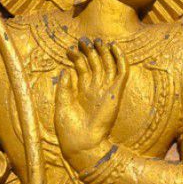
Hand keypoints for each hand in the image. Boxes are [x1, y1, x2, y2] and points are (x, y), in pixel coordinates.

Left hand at [54, 38, 127, 160]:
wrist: (82, 144)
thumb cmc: (69, 129)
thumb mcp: (61, 105)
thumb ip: (64, 88)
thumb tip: (66, 70)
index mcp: (82, 91)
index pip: (82, 68)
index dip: (76, 57)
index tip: (69, 49)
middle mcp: (95, 88)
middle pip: (95, 63)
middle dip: (89, 50)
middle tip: (83, 39)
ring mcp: (105, 89)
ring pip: (107, 64)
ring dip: (103, 51)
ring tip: (95, 40)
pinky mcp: (115, 92)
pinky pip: (121, 72)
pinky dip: (119, 59)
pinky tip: (114, 47)